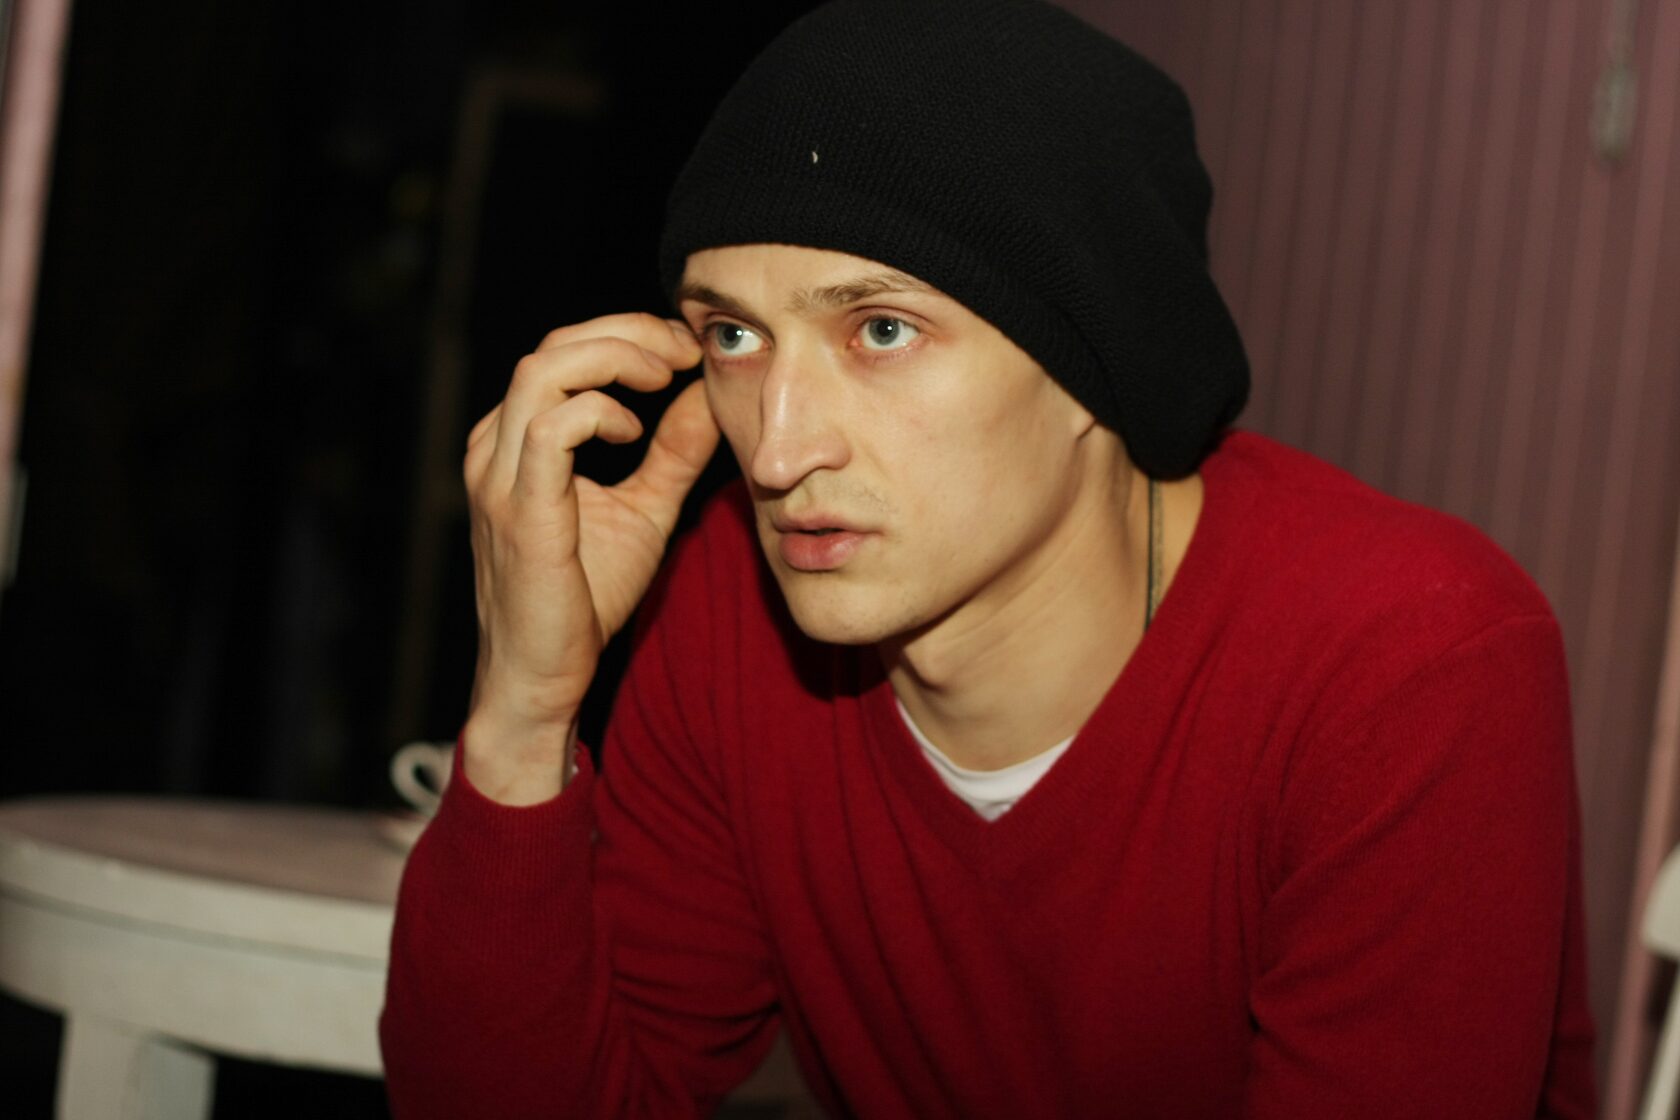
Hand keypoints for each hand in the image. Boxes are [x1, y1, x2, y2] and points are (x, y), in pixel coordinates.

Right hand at [461, 313, 718, 803]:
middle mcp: (496, 448)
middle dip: (626, 333)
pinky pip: (552, 428)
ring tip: (666, 375)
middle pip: (553, 347)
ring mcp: (499, 476)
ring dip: (616, 359)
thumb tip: (710, 398)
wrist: (542, 675)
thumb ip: (673, 452)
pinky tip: (634, 434)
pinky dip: (600, 411)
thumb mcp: (646, 508)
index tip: (686, 350)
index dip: (627, 336)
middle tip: (684, 348)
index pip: (562, 353)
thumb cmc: (585, 598)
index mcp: (517, 442)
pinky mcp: (519, 509)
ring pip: (545, 372)